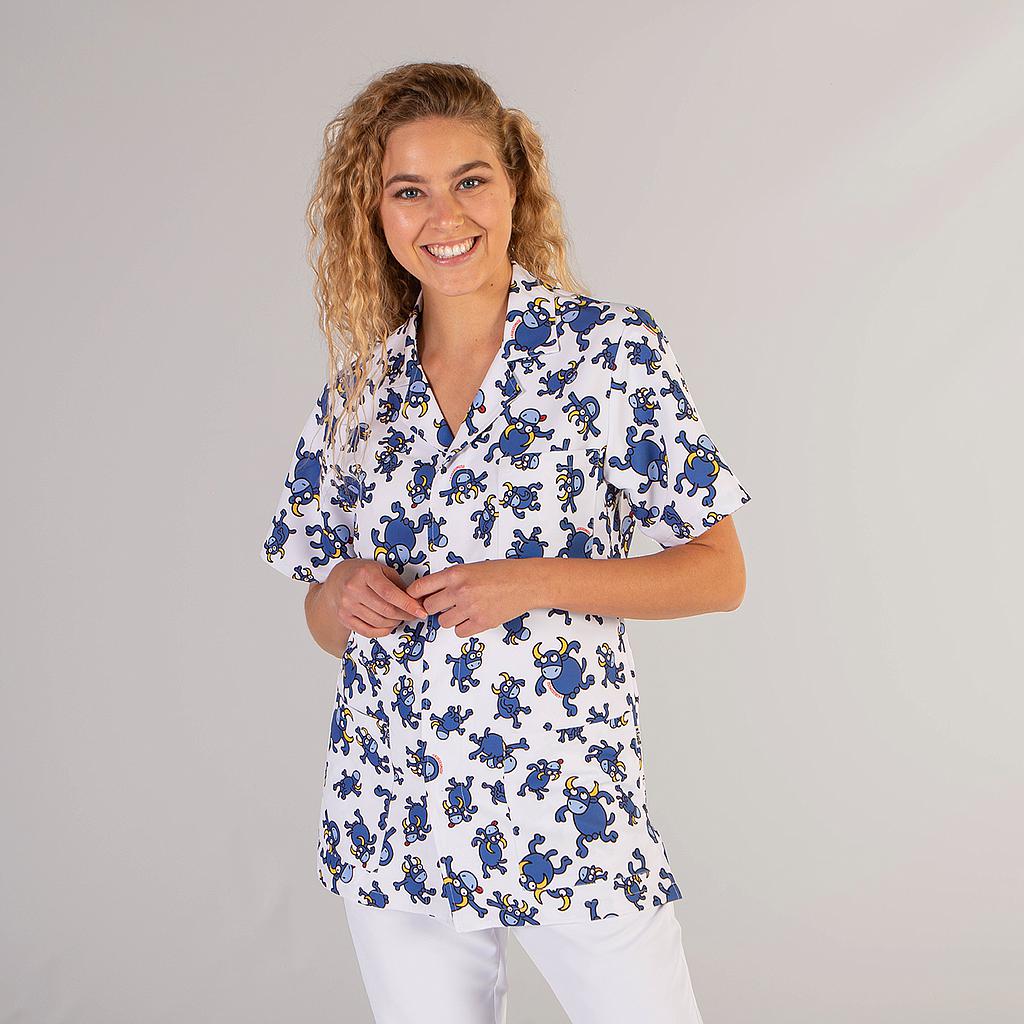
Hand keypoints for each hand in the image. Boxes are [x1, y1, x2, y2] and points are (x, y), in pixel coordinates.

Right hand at [320, 558, 427, 638]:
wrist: (337, 579)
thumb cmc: (363, 572)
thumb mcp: (381, 569)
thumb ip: (397, 584)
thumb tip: (416, 601)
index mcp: (365, 574)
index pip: (390, 593)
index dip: (407, 604)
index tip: (421, 611)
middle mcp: (353, 589)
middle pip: (386, 610)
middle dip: (405, 615)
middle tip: (414, 614)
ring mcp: (346, 605)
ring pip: (379, 622)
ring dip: (395, 622)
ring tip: (401, 617)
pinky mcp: (344, 618)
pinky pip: (368, 631)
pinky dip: (383, 630)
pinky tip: (389, 625)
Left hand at [405, 559, 532, 637]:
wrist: (527, 582)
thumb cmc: (502, 573)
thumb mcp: (471, 568)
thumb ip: (451, 579)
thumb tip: (431, 592)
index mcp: (455, 573)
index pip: (420, 587)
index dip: (415, 595)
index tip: (415, 599)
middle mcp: (459, 590)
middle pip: (429, 607)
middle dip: (434, 607)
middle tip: (445, 605)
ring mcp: (470, 608)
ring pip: (443, 622)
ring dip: (449, 618)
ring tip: (463, 610)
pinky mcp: (481, 622)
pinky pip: (459, 632)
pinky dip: (463, 627)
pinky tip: (473, 618)